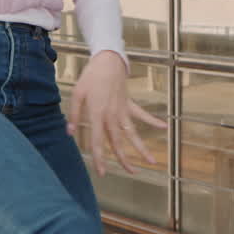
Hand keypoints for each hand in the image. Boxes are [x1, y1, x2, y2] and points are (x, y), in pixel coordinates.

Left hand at [66, 51, 167, 175]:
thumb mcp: (77, 94)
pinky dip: (153, 121)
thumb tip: (69, 132)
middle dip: (125, 160)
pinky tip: (164, 127)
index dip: (100, 158)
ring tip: (152, 161)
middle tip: (132, 173)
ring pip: (133, 133)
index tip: (102, 172)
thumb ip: (73, 114)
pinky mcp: (129, 103)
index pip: (99, 141)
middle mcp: (112, 115)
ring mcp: (123, 110)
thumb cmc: (90, 76)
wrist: (107, 60)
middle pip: (119, 142)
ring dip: (142, 147)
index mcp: (98, 114)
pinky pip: (142, 114)